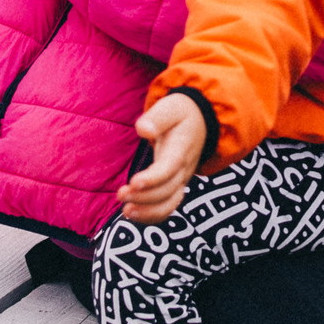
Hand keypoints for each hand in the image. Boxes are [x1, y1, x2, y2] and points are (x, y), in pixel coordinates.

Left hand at [118, 91, 209, 223]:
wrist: (203, 122)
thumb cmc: (182, 114)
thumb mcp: (172, 107)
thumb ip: (157, 117)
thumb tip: (143, 129)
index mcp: (181, 149)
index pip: (169, 168)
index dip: (153, 178)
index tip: (134, 182)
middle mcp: (183, 168)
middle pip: (167, 190)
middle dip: (144, 197)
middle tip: (121, 195)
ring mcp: (181, 180)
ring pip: (169, 204)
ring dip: (148, 211)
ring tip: (126, 211)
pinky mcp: (176, 186)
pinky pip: (168, 207)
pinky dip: (152, 216)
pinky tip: (133, 214)